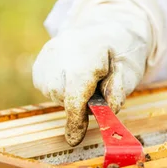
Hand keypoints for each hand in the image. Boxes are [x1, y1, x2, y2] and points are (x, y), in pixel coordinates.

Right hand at [32, 0, 157, 145]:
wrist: (107, 29)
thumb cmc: (120, 57)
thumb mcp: (127, 75)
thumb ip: (115, 96)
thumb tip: (103, 116)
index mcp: (87, 54)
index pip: (74, 95)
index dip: (75, 119)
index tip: (75, 139)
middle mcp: (61, 52)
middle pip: (63, 96)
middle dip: (78, 103)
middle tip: (94, 91)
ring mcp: (47, 55)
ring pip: (53, 93)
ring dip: (69, 95)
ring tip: (84, 79)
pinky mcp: (39, 62)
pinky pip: (46, 87)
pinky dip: (60, 88)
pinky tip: (72, 77)